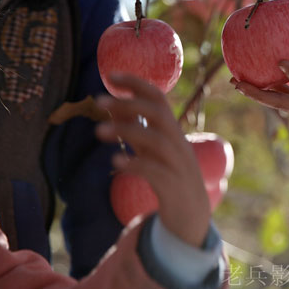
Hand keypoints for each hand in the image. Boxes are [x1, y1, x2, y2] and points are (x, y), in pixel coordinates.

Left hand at [96, 73, 210, 247]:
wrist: (191, 213)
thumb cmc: (167, 174)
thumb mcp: (151, 148)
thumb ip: (135, 127)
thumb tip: (111, 106)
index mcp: (172, 130)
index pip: (158, 98)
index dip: (137, 83)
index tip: (111, 75)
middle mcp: (177, 142)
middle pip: (158, 114)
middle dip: (129, 104)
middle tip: (97, 101)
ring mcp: (176, 163)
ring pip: (156, 140)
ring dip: (127, 131)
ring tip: (97, 131)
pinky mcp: (172, 185)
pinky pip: (154, 171)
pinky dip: (135, 164)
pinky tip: (115, 161)